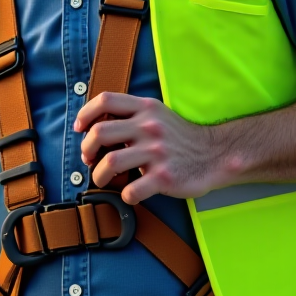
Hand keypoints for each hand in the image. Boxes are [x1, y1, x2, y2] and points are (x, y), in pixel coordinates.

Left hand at [74, 92, 235, 202]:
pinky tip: (130, 194)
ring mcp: (157, 153)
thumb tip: (95, 128)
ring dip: (99, 175)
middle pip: (100, 133)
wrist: (216, 155)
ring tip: (102, 179)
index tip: (80, 129)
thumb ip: (131, 116)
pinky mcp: (164, 177)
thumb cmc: (180, 138)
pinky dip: (125, 195)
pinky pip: (132, 190)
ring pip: (110, 162)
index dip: (85, 114)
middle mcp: (149, 127)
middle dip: (86, 149)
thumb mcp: (157, 115)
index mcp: (146, 109)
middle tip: (88, 159)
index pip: (105, 100)